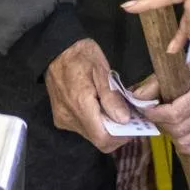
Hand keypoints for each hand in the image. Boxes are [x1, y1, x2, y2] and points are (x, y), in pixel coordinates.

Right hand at [46, 38, 136, 153]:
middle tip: (129, 117)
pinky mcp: (61, 118)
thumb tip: (124, 120)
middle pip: (98, 139)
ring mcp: (64, 120)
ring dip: (106, 127)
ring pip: (91, 135)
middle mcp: (70, 118)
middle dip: (116, 132)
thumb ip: (111, 96)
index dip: (121, 138)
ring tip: (115, 109)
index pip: (103, 139)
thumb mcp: (101, 69)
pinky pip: (83, 128)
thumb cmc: (81, 56)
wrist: (55, 50)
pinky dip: (95, 122)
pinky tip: (100, 107)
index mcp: (80, 105)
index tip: (133, 126)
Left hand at [138, 57, 189, 157]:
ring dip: (171, 133)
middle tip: (154, 115)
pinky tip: (180, 131)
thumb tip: (137, 97)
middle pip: (179, 130)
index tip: (146, 109)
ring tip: (167, 121)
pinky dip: (184, 143)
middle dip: (161, 124)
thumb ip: (157, 82)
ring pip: (185, 141)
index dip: (156, 114)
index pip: (175, 114)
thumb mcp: (181, 68)